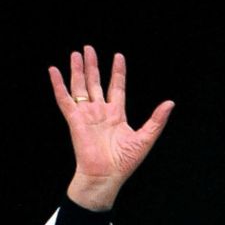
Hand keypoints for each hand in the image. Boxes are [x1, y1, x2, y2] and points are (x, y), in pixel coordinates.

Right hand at [49, 45, 173, 210]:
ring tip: (76, 53)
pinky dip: (59, 85)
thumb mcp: (145, 138)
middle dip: (93, 65)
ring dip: (78, 70)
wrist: (106, 176)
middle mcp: (101, 112)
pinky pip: (65, 99)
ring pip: (80, 86)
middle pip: (95, 83)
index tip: (118, 56)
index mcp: (117, 115)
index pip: (116, 87)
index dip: (117, 72)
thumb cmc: (125, 162)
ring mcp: (87, 115)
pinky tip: (54, 71)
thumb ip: (157, 120)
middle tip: (88, 48)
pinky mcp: (75, 120)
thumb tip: (170, 103)